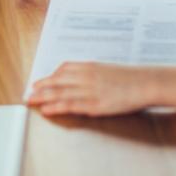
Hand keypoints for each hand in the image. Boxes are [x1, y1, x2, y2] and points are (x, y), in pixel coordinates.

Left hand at [27, 62, 159, 116]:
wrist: (146, 82)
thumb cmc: (130, 77)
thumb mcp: (108, 70)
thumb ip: (93, 73)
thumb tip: (82, 77)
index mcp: (90, 66)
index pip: (63, 69)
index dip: (50, 76)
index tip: (40, 81)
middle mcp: (86, 76)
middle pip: (57, 81)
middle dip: (40, 87)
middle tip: (29, 92)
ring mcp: (89, 90)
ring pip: (59, 93)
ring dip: (42, 97)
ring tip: (30, 101)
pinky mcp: (94, 105)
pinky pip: (70, 105)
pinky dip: (55, 107)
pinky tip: (46, 109)